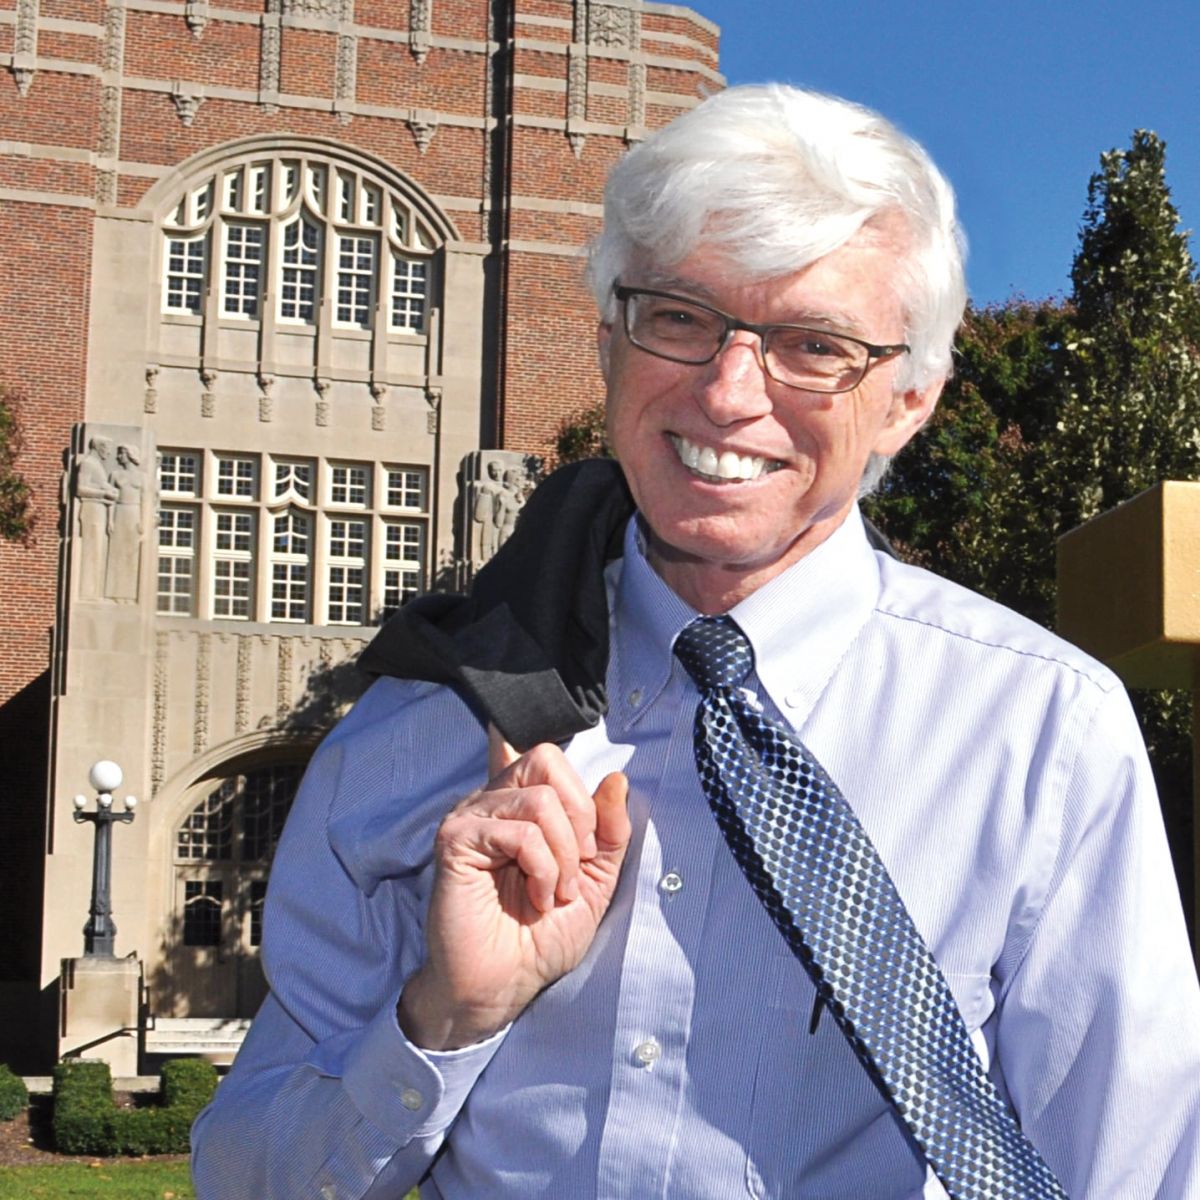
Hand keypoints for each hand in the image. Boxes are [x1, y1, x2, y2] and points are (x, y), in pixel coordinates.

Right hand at [398, 727, 629, 1050]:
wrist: (505, 985)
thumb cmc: (541, 937)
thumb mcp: (595, 880)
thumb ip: (609, 832)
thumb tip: (616, 779)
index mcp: (520, 804)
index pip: (547, 757)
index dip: (582, 796)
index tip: (589, 848)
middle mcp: (492, 801)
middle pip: (546, 759)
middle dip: (579, 815)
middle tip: (578, 865)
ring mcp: (470, 817)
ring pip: (540, 799)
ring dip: (563, 853)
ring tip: (555, 891)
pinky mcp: (456, 840)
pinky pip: (519, 832)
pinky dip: (542, 868)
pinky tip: (536, 897)